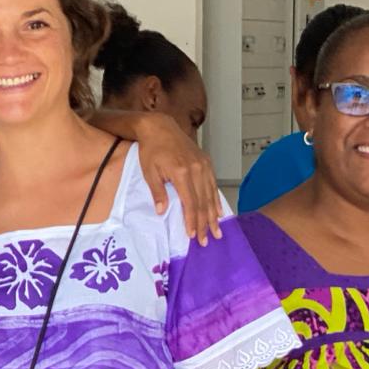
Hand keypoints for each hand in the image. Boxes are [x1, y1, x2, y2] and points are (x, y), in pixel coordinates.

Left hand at [133, 114, 223, 244]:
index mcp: (181, 173)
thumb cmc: (151, 150)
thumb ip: (158, 192)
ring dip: (214, 215)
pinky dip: (216, 200)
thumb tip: (162, 212)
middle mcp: (196, 169)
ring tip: (216, 232)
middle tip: (207, 240)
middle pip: (203, 202)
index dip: (192, 221)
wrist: (160, 127)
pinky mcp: (206, 162)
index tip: (193, 235)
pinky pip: (213, 184)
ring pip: (211, 195)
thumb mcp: (149, 172)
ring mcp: (203, 165)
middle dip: (205, 224)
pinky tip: (219, 212)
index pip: (190, 203)